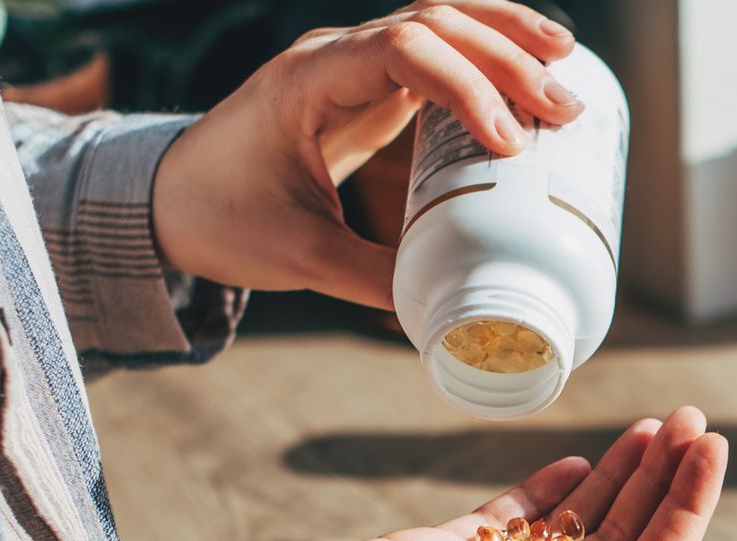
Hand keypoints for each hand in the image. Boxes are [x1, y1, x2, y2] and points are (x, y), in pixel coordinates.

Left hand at [152, 2, 583, 308]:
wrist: (169, 198)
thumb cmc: (220, 218)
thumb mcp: (295, 255)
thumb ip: (371, 280)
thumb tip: (449, 315)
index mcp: (306, 82)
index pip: (400, 51)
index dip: (464, 87)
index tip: (510, 142)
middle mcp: (333, 57)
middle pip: (432, 19)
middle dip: (504, 57)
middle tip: (563, 109)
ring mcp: (352, 65)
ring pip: (438, 19)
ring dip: (503, 38)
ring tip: (567, 66)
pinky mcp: (369, 87)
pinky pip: (435, 51)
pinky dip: (483, 54)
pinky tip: (529, 72)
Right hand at [296, 408, 727, 540]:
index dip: (686, 508)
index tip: (711, 447)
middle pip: (621, 538)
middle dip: (661, 479)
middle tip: (689, 417)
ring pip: (577, 521)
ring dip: (618, 475)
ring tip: (652, 426)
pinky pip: (517, 516)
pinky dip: (551, 487)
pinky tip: (584, 462)